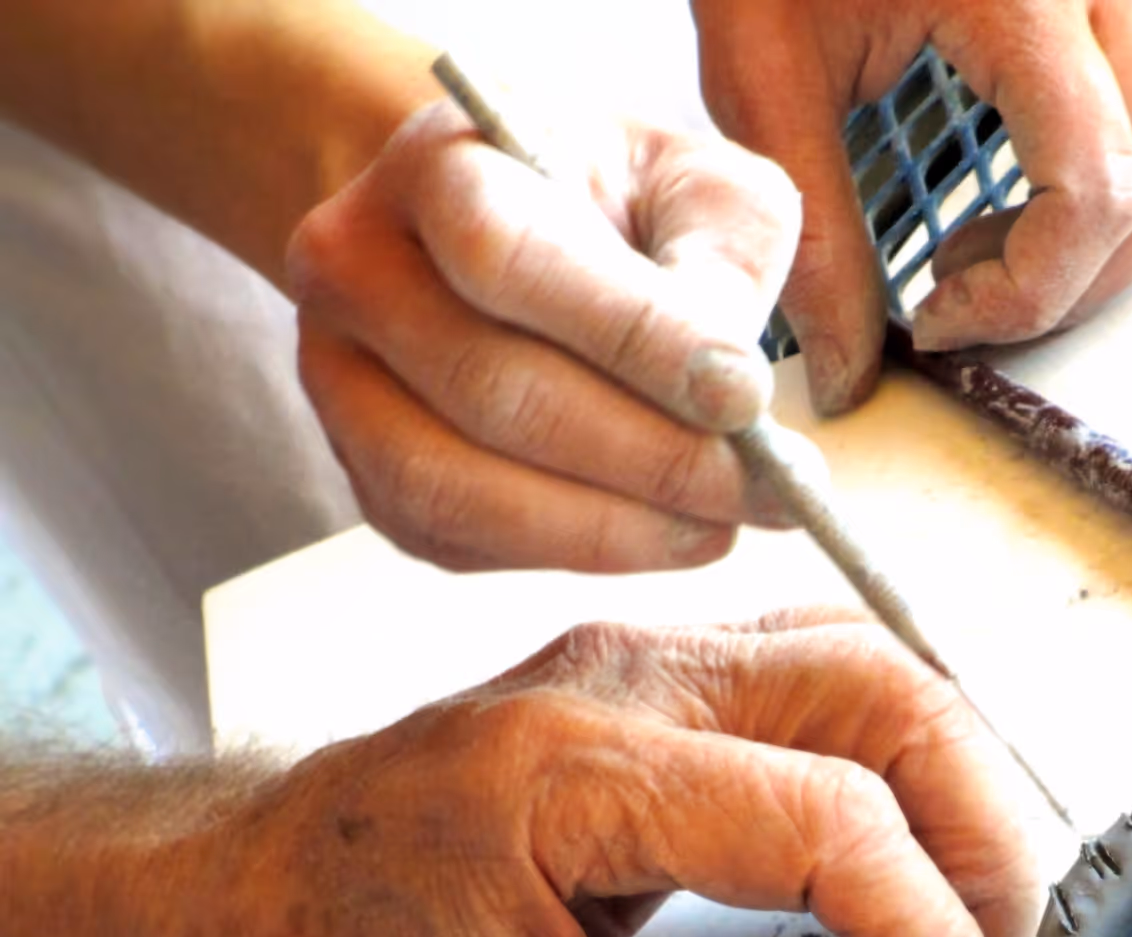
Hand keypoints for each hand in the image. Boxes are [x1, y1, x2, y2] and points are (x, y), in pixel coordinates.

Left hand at [63, 612, 1048, 936]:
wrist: (203, 913)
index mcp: (573, 771)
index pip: (827, 813)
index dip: (928, 930)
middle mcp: (618, 679)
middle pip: (881, 688)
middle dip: (982, 828)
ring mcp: (633, 662)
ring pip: (865, 660)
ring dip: (954, 777)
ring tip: (977, 904)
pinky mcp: (644, 682)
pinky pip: (817, 673)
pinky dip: (895, 752)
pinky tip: (908, 838)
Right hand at [287, 101, 826, 572]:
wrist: (520, 226)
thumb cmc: (624, 205)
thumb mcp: (701, 188)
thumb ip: (724, 265)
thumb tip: (730, 392)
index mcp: (439, 165)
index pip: (511, 259)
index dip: (634, 340)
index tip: (746, 399)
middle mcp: (359, 267)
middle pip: (495, 392)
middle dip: (652, 457)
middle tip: (769, 489)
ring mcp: (341, 377)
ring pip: (459, 487)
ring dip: (612, 528)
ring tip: (722, 523)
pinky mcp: (362, 468)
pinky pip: (456, 540)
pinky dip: (568, 554)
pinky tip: (656, 533)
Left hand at [694, 0, 1131, 411]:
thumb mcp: (763, 77)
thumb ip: (815, 233)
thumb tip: (851, 371)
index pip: (1100, 187)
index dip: (1029, 292)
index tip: (937, 321)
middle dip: (1077, 282)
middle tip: (964, 302)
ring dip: (1106, 246)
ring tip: (984, 254)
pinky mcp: (1115, 6)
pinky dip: (1112, 197)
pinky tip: (1012, 209)